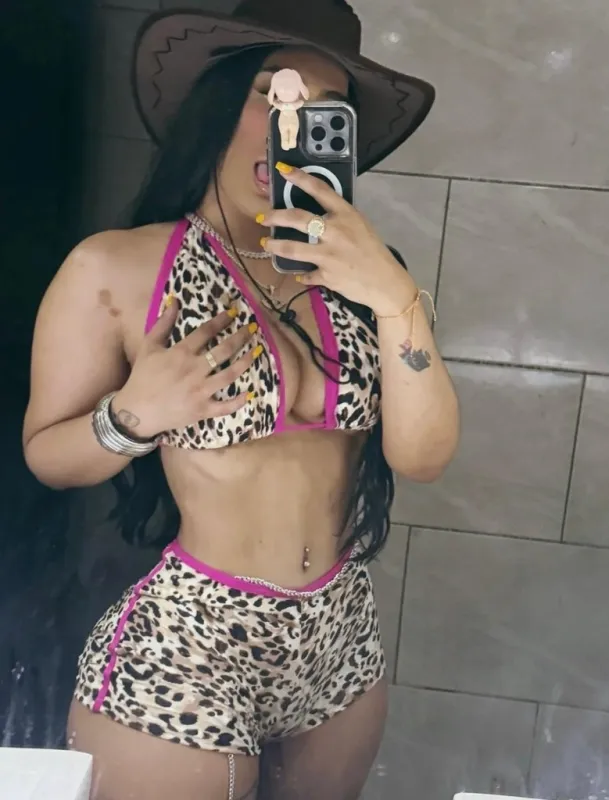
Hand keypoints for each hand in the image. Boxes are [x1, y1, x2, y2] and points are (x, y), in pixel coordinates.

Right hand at [112, 300, 258, 438]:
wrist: (137, 411)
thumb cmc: (143, 377)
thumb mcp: (149, 346)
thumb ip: (163, 324)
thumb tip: (174, 301)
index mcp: (181, 353)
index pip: (206, 332)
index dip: (222, 320)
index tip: (234, 312)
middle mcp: (194, 370)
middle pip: (224, 350)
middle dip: (241, 337)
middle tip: (253, 328)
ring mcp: (200, 391)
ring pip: (229, 375)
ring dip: (246, 362)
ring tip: (257, 351)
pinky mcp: (202, 410)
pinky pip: (225, 406)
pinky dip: (238, 401)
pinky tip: (250, 393)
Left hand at [259, 164, 415, 315]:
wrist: (385, 282)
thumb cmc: (374, 252)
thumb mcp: (360, 226)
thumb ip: (339, 218)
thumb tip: (317, 215)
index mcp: (346, 215)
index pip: (320, 190)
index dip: (300, 177)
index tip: (283, 169)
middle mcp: (335, 232)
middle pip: (299, 218)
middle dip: (276, 216)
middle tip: (264, 217)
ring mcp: (329, 255)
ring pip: (293, 248)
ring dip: (276, 245)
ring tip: (266, 244)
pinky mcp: (326, 276)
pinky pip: (307, 274)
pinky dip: (303, 274)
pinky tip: (299, 274)